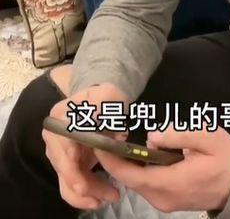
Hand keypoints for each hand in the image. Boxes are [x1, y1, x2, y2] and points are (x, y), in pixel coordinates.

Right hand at [42, 82, 129, 210]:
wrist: (105, 98)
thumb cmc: (106, 95)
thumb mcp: (108, 95)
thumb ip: (106, 109)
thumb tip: (109, 132)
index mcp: (59, 120)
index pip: (62, 151)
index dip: (72, 171)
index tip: (84, 186)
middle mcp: (54, 138)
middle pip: (65, 171)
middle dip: (86, 188)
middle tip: (112, 195)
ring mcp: (60, 152)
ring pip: (68, 182)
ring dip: (89, 194)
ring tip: (111, 197)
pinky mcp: (69, 162)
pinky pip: (74, 183)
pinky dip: (87, 192)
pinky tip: (102, 197)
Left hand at [95, 124, 229, 213]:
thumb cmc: (225, 159)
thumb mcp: (208, 138)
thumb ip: (179, 134)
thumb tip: (152, 136)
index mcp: (169, 183)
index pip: (129, 175)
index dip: (110, 159)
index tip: (98, 140)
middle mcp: (161, 198)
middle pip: (129, 179)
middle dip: (115, 158)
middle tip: (110, 134)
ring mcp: (164, 202)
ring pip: (136, 182)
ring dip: (126, 164)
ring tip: (121, 140)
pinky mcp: (167, 200)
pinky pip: (146, 185)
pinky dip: (137, 169)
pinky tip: (139, 153)